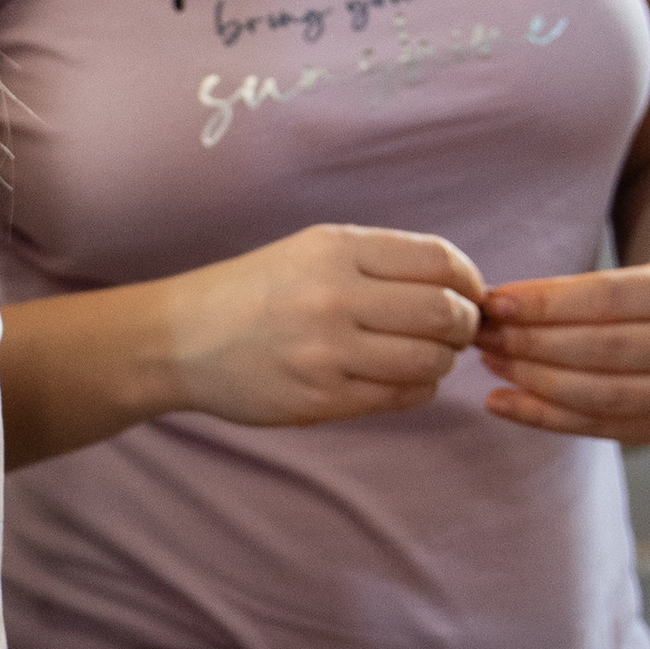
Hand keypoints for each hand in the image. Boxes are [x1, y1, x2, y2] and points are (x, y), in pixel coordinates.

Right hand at [163, 224, 485, 427]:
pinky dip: (418, 389)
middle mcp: (333, 297)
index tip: (469, 293)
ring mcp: (326, 352)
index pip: (440, 261)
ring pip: (430, 360)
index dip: (470, 280)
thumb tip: (461, 288)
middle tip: (455, 331)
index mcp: (336, 250)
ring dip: (442, 360)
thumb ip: (380, 262)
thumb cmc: (254, 293)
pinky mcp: (320, 398)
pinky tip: (400, 378)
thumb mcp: (311, 251)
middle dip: (464, 325)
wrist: (179, 341)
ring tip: (425, 356)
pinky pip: (401, 396)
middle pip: (444, 313)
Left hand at [475, 262, 649, 442]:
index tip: (496, 302)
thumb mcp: (631, 276)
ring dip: (533, 378)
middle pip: (606, 349)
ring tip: (489, 359)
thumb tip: (496, 302)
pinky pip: (595, 427)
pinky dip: (541, 417)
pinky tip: (498, 401)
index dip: (548, 302)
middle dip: (533, 342)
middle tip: (484, 333)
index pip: (612, 298)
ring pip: (602, 394)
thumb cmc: (646, 299)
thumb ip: (575, 291)